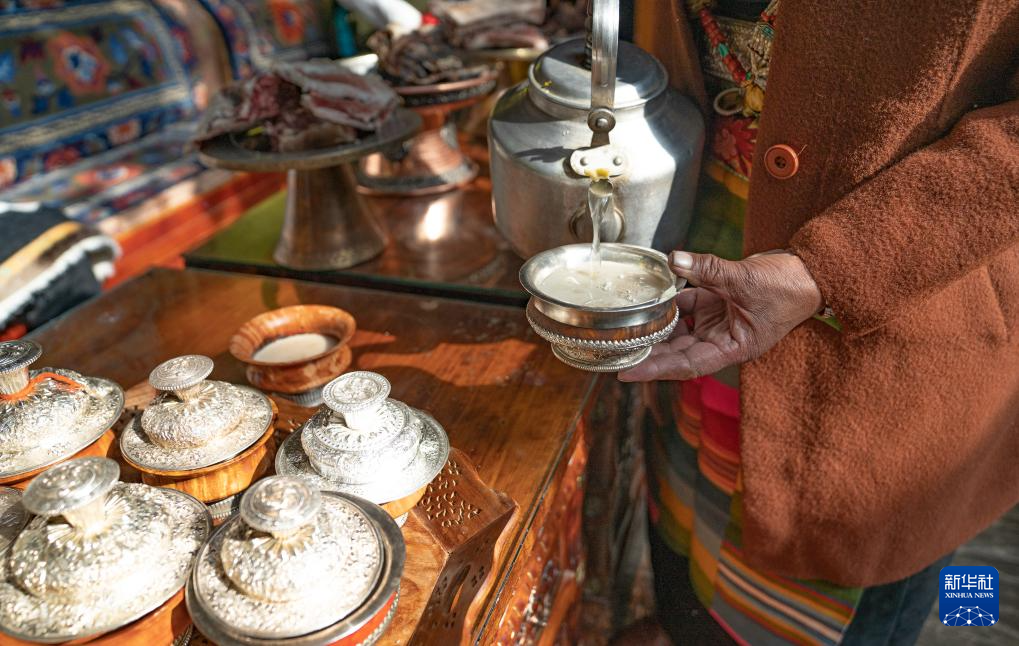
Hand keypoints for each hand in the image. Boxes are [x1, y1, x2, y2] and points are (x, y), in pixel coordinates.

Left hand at [618, 250, 822, 381]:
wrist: (811, 271)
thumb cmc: (788, 287)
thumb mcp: (745, 279)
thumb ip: (707, 269)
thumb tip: (674, 259)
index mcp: (732, 348)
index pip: (686, 364)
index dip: (655, 369)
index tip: (626, 372)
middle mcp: (722, 339)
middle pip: (677, 351)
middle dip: (648, 350)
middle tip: (615, 349)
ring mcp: (719, 322)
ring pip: (680, 328)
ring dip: (657, 325)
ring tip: (626, 325)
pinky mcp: (718, 303)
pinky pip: (689, 304)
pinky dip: (673, 298)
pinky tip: (655, 292)